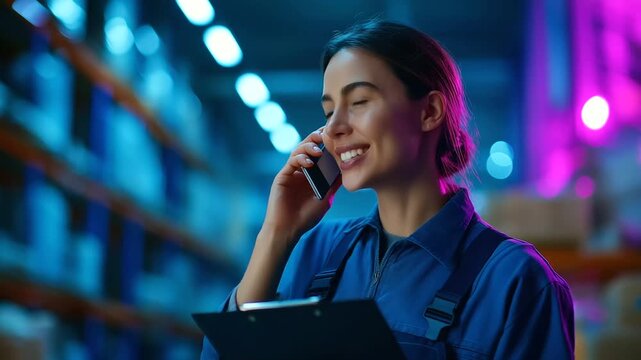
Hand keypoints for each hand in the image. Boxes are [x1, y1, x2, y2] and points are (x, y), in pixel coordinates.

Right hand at [261, 128, 341, 246]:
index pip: (318, 154)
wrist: (289, 229)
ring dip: (308, 147)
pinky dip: (300, 159)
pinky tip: (309, 163)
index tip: (335, 136)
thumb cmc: (306, 217)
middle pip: (307, 148)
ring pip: (298, 151)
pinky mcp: (282, 176)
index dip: (324, 143)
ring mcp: (291, 173)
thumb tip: (346, 170)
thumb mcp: (326, 198)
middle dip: (315, 138)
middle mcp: (300, 171)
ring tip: (318, 149)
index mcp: (311, 175)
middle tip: (324, 133)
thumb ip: (333, 184)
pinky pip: (291, 162)